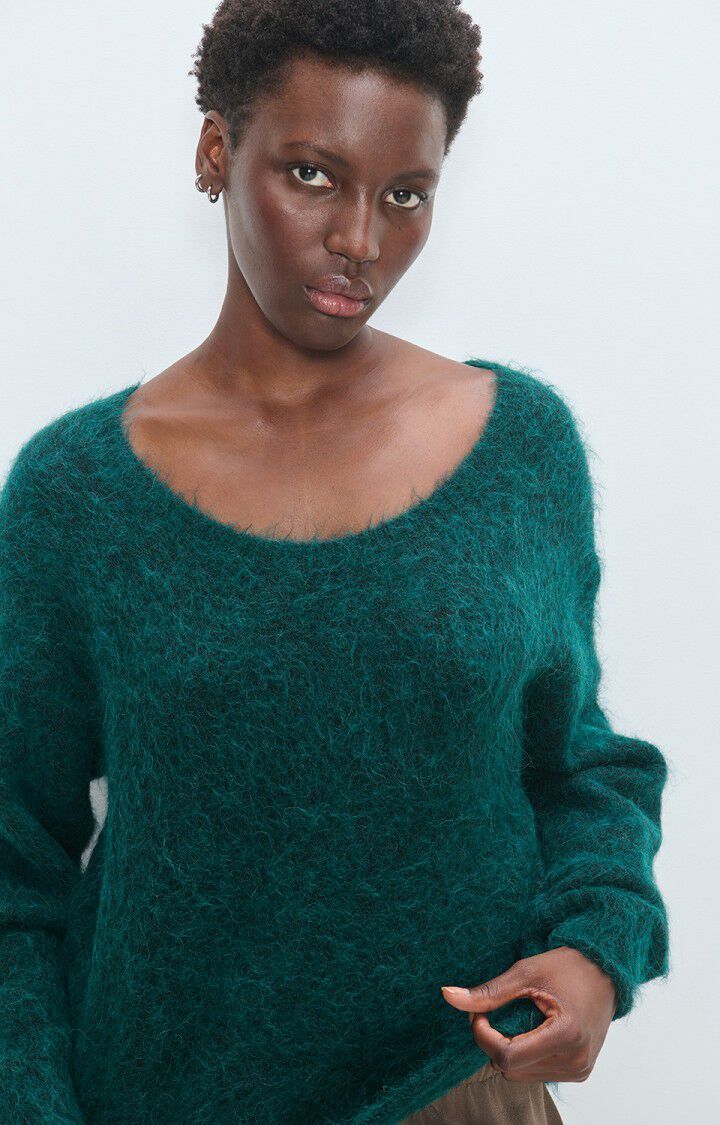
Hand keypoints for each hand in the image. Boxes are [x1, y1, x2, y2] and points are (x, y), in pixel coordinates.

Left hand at [440, 946, 616, 1082]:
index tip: (478, 1013)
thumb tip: (448, 996)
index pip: (507, 1057)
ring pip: (521, 1074)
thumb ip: (488, 993)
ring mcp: (579, 1070)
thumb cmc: (568, 966)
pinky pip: (537, 1072)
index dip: (483, 1036)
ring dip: (509, 1049)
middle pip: (510, 1069)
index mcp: (566, 1035)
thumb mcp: (526, 972)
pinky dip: (526, 1053)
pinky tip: (534, 1029)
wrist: (606, 971)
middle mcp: (575, 1060)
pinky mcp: (580, 1072)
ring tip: (518, 1017)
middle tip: (494, 1012)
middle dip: (493, 1042)